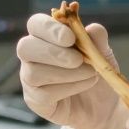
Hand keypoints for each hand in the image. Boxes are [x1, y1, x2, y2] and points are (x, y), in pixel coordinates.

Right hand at [17, 13, 128, 128]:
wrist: (104, 104)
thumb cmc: (96, 71)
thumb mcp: (103, 53)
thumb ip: (97, 40)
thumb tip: (93, 29)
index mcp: (46, 36)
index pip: (35, 24)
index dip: (49, 28)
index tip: (70, 38)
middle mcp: (33, 55)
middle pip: (25, 47)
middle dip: (53, 52)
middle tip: (78, 59)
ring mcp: (30, 79)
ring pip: (33, 73)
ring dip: (65, 73)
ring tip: (90, 73)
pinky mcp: (35, 100)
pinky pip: (43, 94)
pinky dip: (67, 88)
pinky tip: (84, 85)